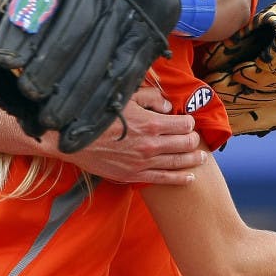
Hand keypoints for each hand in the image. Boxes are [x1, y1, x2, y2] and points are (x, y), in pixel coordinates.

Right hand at [64, 85, 203, 184]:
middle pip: (185, 143)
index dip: (189, 121)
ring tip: (202, 157)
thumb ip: (150, 98)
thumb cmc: (98, 114)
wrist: (74, 139)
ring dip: (193, 159)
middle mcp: (152, 145)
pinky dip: (180, 178)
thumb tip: (167, 106)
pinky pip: (163, 179)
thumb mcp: (126, 97)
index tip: (187, 120)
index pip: (184, 124)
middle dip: (194, 139)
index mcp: (151, 123)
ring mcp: (144, 163)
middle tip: (195, 138)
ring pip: (178, 162)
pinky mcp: (135, 175)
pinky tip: (190, 177)